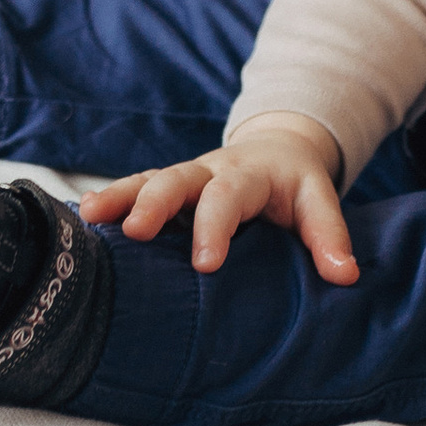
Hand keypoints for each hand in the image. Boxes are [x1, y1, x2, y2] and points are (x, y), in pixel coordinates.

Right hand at [78, 114, 357, 280]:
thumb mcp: (318, 200)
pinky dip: (107, 201)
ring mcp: (180, 179)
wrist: (277, 150)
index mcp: (247, 174)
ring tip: (90, 215)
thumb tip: (345, 276)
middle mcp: (207, 171)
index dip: (216, 227)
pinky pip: (131, 191)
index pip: (229, 197)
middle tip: (135, 232)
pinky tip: (80, 219)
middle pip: (176, 180)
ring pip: (145, 180)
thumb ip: (328, 235)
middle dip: (154, 203)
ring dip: (118, 196)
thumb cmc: (294, 186)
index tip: (206, 264)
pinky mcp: (162, 189)